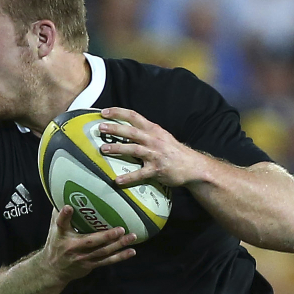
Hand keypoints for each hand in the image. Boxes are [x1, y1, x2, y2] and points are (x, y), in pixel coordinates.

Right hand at [38, 206, 135, 282]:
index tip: (68, 207)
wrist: (54, 269)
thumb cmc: (56, 244)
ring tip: (132, 237)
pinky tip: (132, 252)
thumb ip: (61, 215)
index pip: (61, 224)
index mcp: (62, 236)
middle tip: (121, 229)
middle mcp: (73, 247)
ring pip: (103, 251)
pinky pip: (107, 261)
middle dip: (107, 236)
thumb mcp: (55, 229)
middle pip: (91, 241)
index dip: (64, 215)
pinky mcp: (91, 265)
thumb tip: (65, 195)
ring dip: (119, 245)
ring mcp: (84, 258)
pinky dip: (120, 257)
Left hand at [92, 107, 208, 188]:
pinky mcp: (157, 170)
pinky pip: (140, 174)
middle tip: (100, 128)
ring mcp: (155, 155)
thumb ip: (146, 132)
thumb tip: (127, 128)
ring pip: (133, 149)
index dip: (118, 112)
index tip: (104, 112)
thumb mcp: (162, 136)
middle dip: (114, 129)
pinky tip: (117, 180)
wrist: (193, 166)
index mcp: (154, 129)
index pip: (134, 116)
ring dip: (117, 148)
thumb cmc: (174, 151)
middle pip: (131, 132)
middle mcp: (153, 140)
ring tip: (103, 149)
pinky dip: (128, 177)